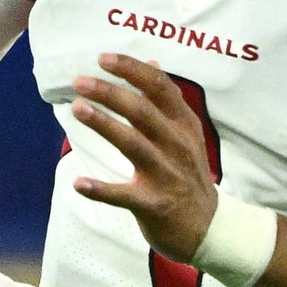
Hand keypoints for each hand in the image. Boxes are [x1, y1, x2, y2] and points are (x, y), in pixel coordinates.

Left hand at [67, 54, 216, 261]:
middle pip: (142, 112)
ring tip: (78, 109)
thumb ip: (167, 100)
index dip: (133, 70)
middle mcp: (177, 146)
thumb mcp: (187, 134)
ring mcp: (166, 176)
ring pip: (133, 144)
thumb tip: (151, 61)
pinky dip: (101, 190)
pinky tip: (78, 183)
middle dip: (111, 93)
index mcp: (184, 126)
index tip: (104, 58)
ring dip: (104, 125)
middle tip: (80, 82)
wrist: (209, 227)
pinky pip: (123, 196)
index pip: (160, 88)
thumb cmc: (189, 176)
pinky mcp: (154, 205)